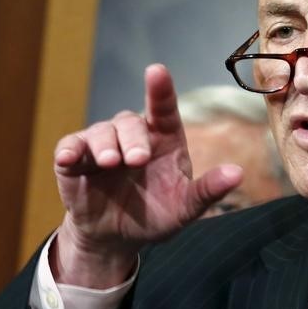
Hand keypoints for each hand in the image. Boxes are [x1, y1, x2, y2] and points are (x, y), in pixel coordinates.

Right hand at [51, 64, 241, 287]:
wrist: (117, 237)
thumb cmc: (156, 215)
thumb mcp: (185, 208)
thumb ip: (207, 191)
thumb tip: (238, 174)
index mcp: (164, 139)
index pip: (163, 108)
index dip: (160, 89)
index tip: (156, 71)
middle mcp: (133, 135)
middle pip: (130, 122)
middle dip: (132, 138)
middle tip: (135, 160)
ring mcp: (103, 144)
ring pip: (101, 131)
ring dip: (105, 145)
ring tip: (110, 162)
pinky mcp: (75, 160)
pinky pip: (70, 146)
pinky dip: (69, 150)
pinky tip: (69, 158)